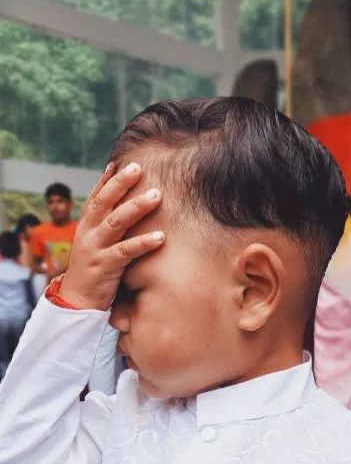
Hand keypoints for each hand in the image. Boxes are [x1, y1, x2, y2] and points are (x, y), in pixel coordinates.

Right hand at [59, 162, 163, 309]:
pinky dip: (143, 243)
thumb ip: (105, 226)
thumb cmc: (92, 270)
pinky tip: (161, 237)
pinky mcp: (105, 266)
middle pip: (104, 202)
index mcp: (86, 226)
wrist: (77, 301)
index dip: (107, 179)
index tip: (122, 162)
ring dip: (136, 207)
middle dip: (121, 183)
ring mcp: (96, 249)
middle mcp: (88, 233)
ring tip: (156, 195)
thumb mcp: (94, 244)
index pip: (96, 197)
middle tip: (139, 167)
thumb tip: (123, 206)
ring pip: (115, 222)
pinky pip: (126, 251)